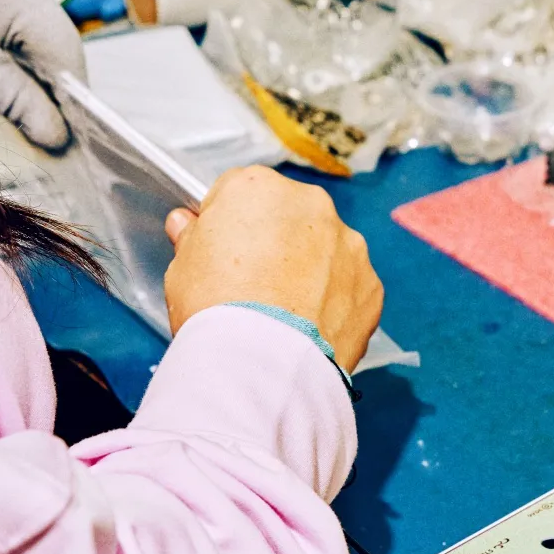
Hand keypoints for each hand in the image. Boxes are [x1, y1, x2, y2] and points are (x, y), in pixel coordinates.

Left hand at [0, 0, 85, 150]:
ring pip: (25, 27)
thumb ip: (27, 106)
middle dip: (45, 83)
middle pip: (48, 35)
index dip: (71, 99)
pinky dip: (1, 47)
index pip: (66, 49)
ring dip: (23, 67)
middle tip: (42, 129)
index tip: (71, 138)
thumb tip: (61, 136)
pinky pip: (1, 15)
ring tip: (14, 106)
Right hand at [163, 167, 383, 370]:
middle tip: (254, 287)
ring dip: (310, 272)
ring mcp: (348, 243)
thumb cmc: (216, 309)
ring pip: (325, 251)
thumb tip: (188, 224)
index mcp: (259, 188)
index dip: (228, 226)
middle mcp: (310, 205)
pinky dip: (335, 303)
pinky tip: (310, 329)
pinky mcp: (371, 283)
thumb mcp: (183, 267)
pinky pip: (349, 287)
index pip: (240, 194)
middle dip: (275, 244)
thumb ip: (192, 237)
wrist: (262, 364)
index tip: (223, 254)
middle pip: (288, 218)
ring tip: (284, 314)